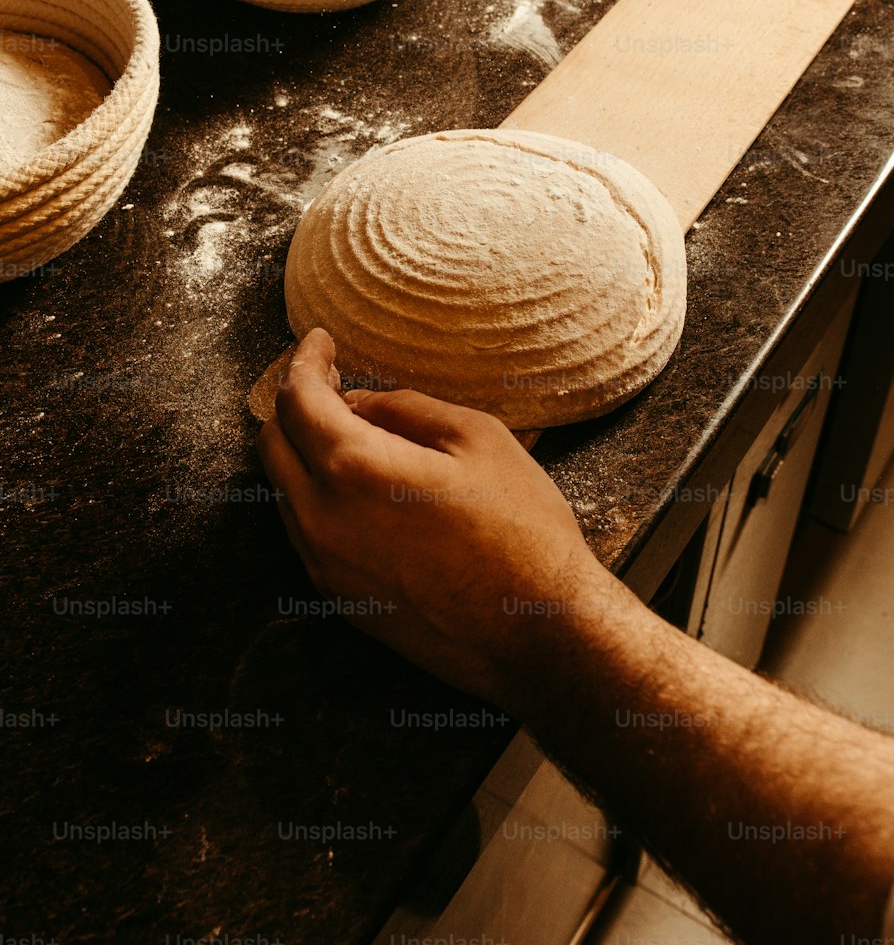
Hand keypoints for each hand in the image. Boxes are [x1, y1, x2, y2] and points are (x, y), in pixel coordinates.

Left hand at [256, 329, 612, 707]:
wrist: (538, 635)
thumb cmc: (521, 531)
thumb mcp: (477, 438)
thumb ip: (406, 409)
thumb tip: (360, 404)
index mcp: (354, 469)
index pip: (297, 399)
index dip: (304, 360)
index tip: (320, 342)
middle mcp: (322, 520)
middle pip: (271, 443)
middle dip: (294, 403)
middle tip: (332, 382)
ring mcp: (324, 566)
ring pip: (283, 490)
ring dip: (302, 452)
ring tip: (351, 431)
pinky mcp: (337, 598)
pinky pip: (304, 530)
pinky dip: (316, 494)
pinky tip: (361, 485)